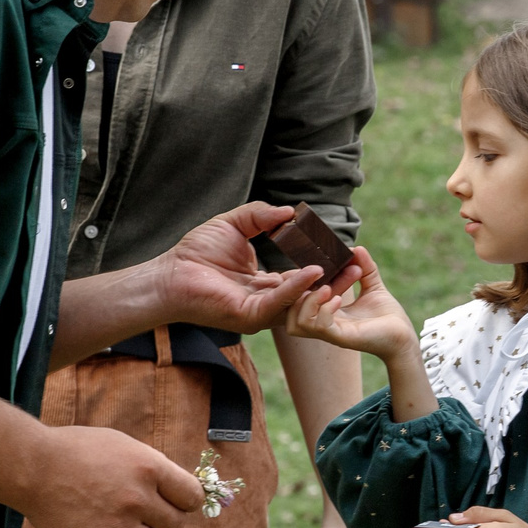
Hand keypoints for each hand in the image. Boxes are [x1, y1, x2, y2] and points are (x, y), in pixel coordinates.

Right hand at [15, 424, 205, 527]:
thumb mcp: (124, 445)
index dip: (185, 501)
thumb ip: (153, 467)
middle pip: (177, 524)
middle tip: (140, 514)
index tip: (172, 501)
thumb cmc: (77, 450)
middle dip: (162, 520)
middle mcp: (139, 498)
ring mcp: (118, 526)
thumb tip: (180, 490)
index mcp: (149, 467)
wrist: (32, 466)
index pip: (193, 497)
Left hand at [146, 203, 328, 334]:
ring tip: (346, 271)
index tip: (344, 254)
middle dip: (334, 283)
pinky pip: (279, 302)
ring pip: (300, 303)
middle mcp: (267, 303)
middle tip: (357, 268)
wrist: (170, 273)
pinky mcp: (249, 316)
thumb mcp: (235, 224)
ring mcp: (260, 312)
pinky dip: (297, 288)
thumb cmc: (197, 252)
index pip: (303, 279)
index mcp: (266, 286)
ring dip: (323, 288)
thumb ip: (261, 215)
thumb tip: (290, 211)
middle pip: (308, 295)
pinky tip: (313, 273)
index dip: (324, 267)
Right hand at [284, 248, 413, 359]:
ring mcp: (331, 332)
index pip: (297, 300)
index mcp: (326, 312)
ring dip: (308, 303)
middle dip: (295, 293)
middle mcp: (324, 324)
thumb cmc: (388, 316)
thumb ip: (365, 268)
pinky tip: (338, 300)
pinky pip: (320, 326)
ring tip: (327, 289)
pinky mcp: (342, 338)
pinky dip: (325, 310)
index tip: (313, 266)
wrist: (404, 336)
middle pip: (288, 314)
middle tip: (316, 277)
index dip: (298, 284)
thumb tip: (356, 248)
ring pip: (296, 323)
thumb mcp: (373, 287)